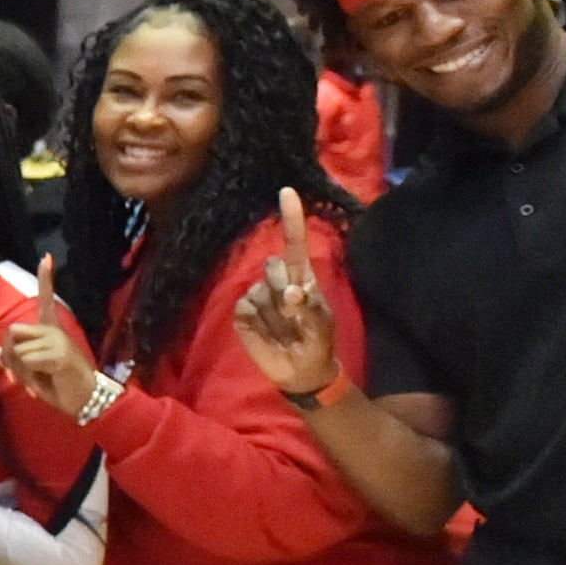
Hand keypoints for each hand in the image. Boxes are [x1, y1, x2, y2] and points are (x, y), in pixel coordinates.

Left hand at [0, 255, 101, 418]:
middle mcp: (54, 331)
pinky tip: (45, 381)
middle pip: (12, 331)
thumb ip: (13, 360)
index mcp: (50, 331)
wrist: (85, 400)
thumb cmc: (59, 386)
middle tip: (22, 374)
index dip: (46, 278)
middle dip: (9, 356)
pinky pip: (26, 361)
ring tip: (38, 379)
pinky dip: (29, 377)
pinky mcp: (59, 354)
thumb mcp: (30, 372)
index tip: (45, 257)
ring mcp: (57, 340)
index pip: (47, 300)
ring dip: (19, 371)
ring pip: (16, 350)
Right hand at [231, 184, 341, 397]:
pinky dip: (259, 323)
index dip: (291, 219)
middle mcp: (278, 281)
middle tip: (294, 315)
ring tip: (285, 331)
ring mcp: (258, 296)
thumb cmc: (318, 343)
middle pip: (273, 266)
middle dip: (283, 287)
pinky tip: (268, 334)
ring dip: (274, 314)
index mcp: (302, 277)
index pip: (294, 243)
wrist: (300, 372)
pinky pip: (245, 308)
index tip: (287, 192)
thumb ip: (308, 308)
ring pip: (259, 290)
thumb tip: (289, 294)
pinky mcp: (243, 314)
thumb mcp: (322, 327)